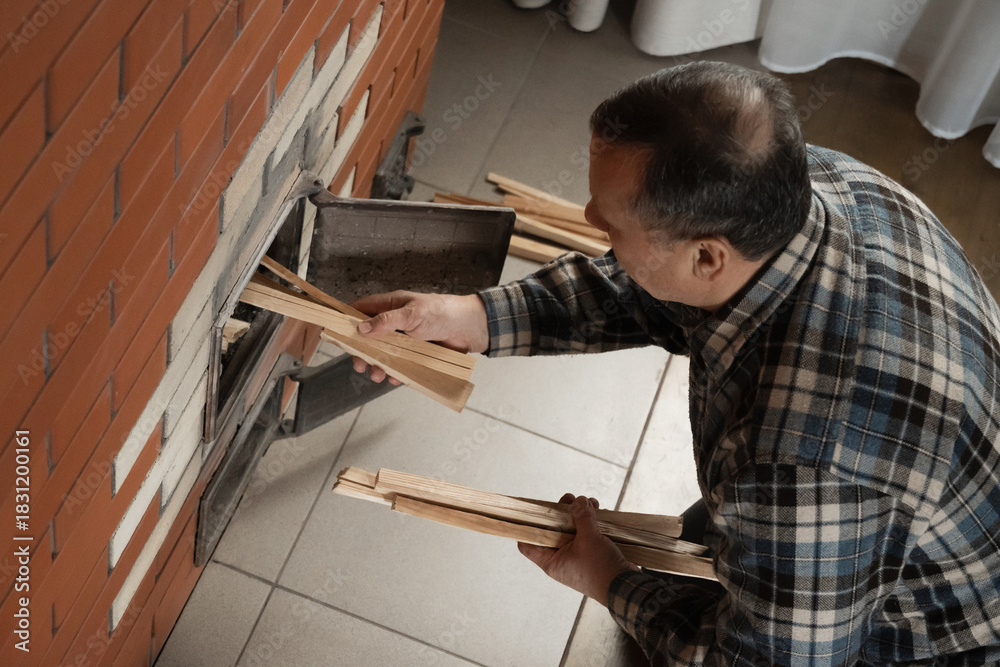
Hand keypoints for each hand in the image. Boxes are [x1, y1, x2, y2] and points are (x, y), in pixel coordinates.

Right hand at [349, 291, 489, 382]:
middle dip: (362, 352)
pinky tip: (395, 378)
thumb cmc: (442, 313)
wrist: (470, 328)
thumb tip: (361, 329)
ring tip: (377, 376)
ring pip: (384, 353)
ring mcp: (406, 338)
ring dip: (378, 365)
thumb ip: (386, 321)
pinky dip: (396, 372)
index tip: (337, 333)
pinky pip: (401, 364)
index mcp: (392, 305)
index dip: (348, 320)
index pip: (362, 310)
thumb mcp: (411, 314)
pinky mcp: (416, 353)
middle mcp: (396, 322)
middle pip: (370, 337)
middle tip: (359, 365)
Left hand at [518, 494, 637, 605]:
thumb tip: (578, 501)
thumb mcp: (589, 539)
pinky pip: (585, 533)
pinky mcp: (590, 553)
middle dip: (562, 512)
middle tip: (572, 500)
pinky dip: (590, 522)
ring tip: (591, 504)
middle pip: (552, 530)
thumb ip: (582, 517)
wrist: (625, 586)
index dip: (527, 527)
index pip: (527, 544)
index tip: (534, 511)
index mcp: (551, 561)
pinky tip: (599, 512)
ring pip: (571, 529)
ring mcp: (575, 556)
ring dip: (580, 514)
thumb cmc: (601, 569)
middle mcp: (561, 559)